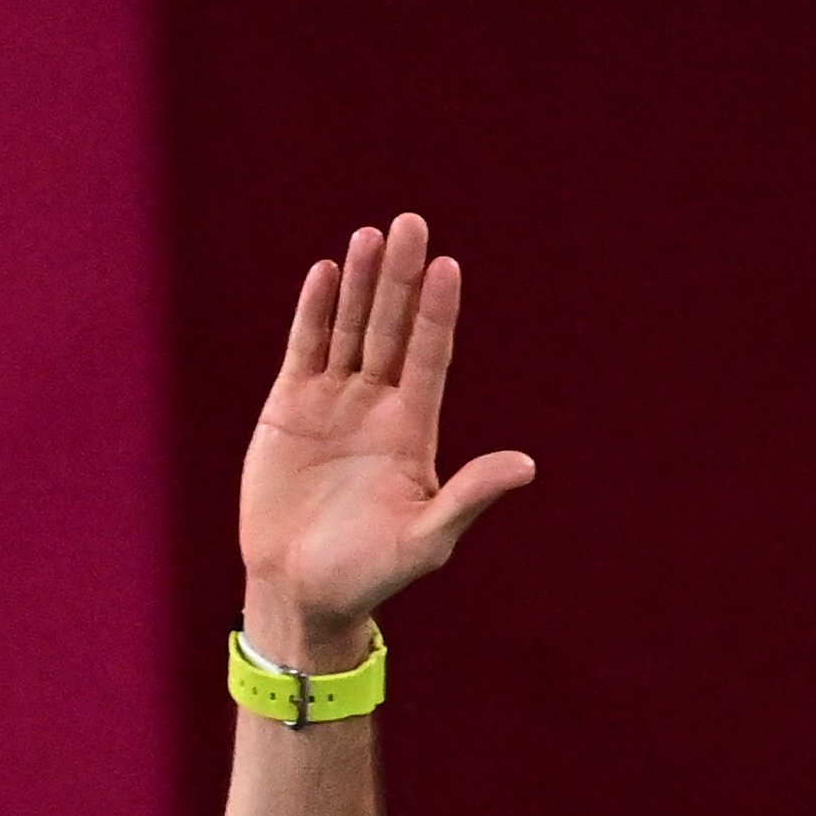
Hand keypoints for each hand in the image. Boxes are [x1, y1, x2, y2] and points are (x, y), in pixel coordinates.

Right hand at [239, 214, 534, 655]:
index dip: (436, 314)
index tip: (448, 267)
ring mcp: (332, 403)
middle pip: (391, 329)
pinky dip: (313, 314)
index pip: (429, 357)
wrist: (301, 592)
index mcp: (413, 431)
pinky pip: (304, 350)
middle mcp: (376, 407)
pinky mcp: (289, 409)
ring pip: (349, 331)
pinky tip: (325, 273)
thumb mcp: (426, 540)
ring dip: (359, 285)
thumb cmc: (369, 574)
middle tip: (411, 224)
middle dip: (399, 279)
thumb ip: (468, 497)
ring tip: (370, 236)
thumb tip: (526, 466)